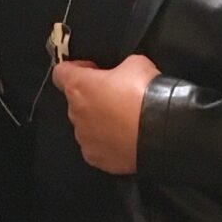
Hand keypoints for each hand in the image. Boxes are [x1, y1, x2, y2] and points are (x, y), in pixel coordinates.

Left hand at [51, 54, 158, 174]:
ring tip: (123, 120)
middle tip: (116, 96)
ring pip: (86, 125)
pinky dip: (107, 141)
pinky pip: (96, 146)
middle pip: (76, 101)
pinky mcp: (96, 157)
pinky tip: (124, 137)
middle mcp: (76, 113)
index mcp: (79, 87)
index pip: (60, 73)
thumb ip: (118, 67)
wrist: (161, 132)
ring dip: (99, 120)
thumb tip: (120, 73)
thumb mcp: (135, 64)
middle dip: (92, 96)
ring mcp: (84, 138)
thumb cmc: (145, 95)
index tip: (92, 70)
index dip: (75, 68)